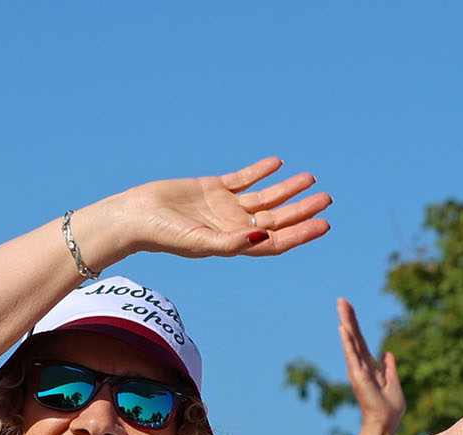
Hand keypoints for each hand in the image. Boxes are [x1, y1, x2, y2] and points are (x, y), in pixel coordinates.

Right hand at [106, 158, 331, 260]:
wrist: (135, 215)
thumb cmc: (164, 235)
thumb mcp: (200, 242)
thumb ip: (231, 242)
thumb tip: (263, 235)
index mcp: (235, 243)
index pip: (276, 241)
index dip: (301, 234)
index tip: (324, 224)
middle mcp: (234, 226)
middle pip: (277, 218)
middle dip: (302, 209)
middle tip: (326, 198)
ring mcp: (225, 207)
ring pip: (264, 197)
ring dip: (287, 188)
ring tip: (310, 178)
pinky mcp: (213, 188)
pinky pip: (243, 179)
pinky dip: (259, 171)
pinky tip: (277, 162)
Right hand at [337, 298, 402, 432]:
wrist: (386, 422)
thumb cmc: (390, 407)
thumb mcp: (393, 381)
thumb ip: (390, 367)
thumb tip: (388, 353)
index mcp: (369, 365)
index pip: (360, 340)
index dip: (355, 324)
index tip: (349, 307)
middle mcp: (360, 365)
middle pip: (353, 337)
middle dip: (348, 318)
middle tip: (341, 300)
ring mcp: (357, 369)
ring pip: (351, 342)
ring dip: (346, 324)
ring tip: (341, 307)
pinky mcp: (358, 375)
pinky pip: (352, 355)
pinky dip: (348, 342)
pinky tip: (344, 329)